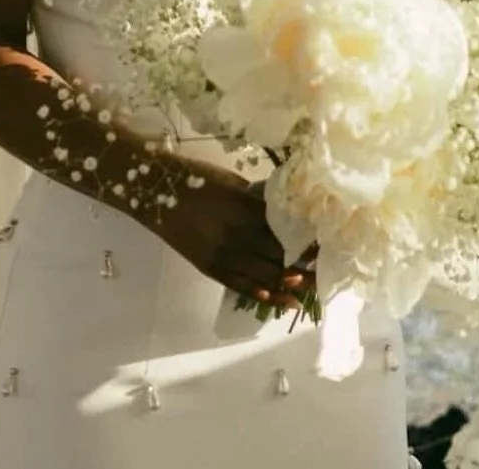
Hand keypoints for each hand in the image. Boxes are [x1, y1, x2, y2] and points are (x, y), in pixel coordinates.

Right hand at [153, 161, 313, 311]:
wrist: (158, 192)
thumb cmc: (199, 179)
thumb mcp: (235, 184)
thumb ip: (258, 202)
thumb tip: (281, 212)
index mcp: (248, 212)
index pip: (285, 235)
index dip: (303, 245)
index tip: (321, 249)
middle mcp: (239, 238)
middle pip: (277, 259)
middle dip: (300, 269)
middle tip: (319, 276)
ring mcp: (223, 256)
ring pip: (261, 277)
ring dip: (284, 287)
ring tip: (305, 293)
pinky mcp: (209, 267)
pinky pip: (238, 285)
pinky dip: (258, 294)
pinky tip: (275, 299)